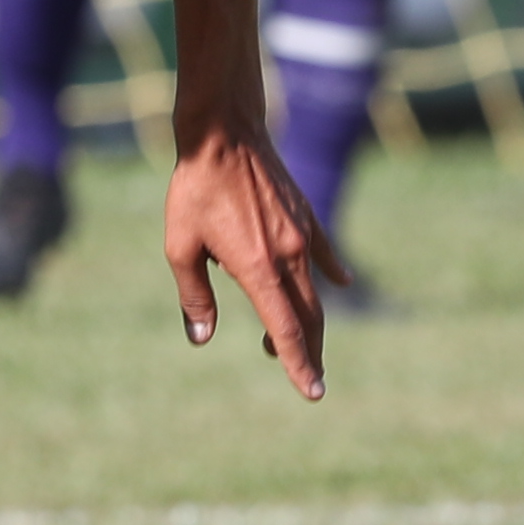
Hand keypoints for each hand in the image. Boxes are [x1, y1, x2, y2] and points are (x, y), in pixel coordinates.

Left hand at [162, 117, 327, 401]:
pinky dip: (333, 272)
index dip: (299, 364)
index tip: (313, 391)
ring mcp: (302, 234)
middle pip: (308, 317)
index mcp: (257, 268)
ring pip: (315, 290)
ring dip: (309, 320)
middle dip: (310, 352)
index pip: (285, 329)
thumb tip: (201, 337)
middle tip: (310, 379)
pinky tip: (343, 283)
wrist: (224, 133)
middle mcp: (288, 255)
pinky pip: (325, 252)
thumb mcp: (180, 246)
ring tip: (295, 343)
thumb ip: (194, 295)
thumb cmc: (195, 188)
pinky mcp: (305, 215)